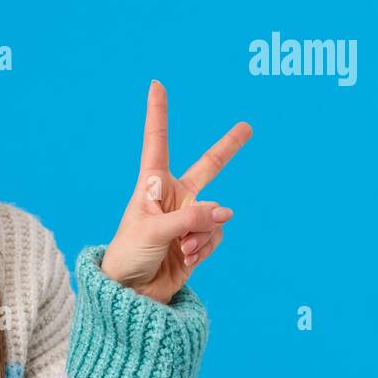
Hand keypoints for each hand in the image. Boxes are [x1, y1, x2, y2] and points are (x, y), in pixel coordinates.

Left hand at [99, 81, 251, 303]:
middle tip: (248, 127)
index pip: (157, 142)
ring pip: (215, 215)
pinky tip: (188, 258)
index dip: (158, 113)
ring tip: (183, 248)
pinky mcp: (197, 241)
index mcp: (150, 185)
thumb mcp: (155, 230)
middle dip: (228, 148)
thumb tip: (227, 213)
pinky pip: (216, 235)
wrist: (130, 292)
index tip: (156, 85)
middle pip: (207, 167)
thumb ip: (192, 218)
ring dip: (203, 233)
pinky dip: (206, 247)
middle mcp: (172, 197)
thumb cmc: (129, 254)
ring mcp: (187, 219)